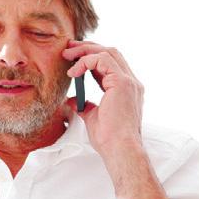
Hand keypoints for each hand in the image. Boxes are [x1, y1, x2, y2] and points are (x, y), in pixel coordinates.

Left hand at [62, 40, 144, 162]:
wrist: (120, 150)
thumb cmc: (109, 140)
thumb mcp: (93, 118)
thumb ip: (84, 106)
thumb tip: (71, 101)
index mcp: (126, 89)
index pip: (109, 64)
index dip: (91, 58)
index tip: (73, 60)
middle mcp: (131, 82)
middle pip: (110, 52)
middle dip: (88, 48)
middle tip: (68, 49)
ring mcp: (129, 81)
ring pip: (108, 52)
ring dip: (85, 51)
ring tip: (68, 56)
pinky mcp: (122, 83)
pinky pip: (103, 60)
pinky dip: (86, 62)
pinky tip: (74, 72)